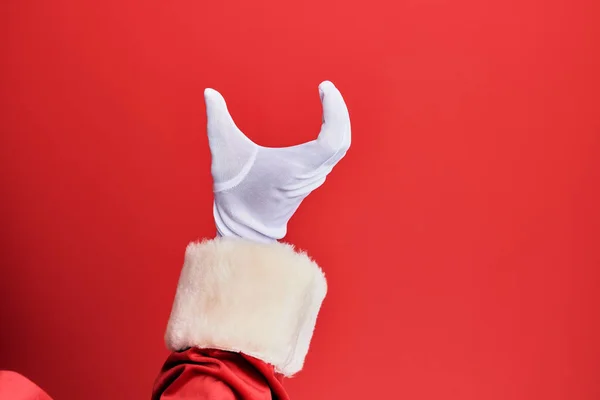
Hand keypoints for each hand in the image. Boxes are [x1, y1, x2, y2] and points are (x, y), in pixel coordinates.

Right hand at [204, 81, 350, 241]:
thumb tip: (209, 92)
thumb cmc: (235, 194)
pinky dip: (333, 134)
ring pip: (340, 148)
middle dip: (340, 112)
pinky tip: (324, 123)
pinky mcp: (309, 181)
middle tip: (328, 89)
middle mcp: (311, 173)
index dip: (335, 110)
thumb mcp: (224, 153)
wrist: (243, 230)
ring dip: (339, 122)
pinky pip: (332, 155)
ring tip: (328, 99)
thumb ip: (217, 121)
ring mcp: (312, 179)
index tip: (324, 87)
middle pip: (342, 140)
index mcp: (298, 166)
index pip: (333, 137)